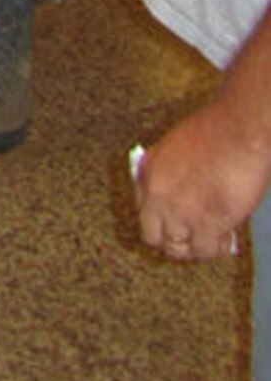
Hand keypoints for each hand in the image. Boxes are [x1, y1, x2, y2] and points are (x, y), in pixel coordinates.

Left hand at [134, 109, 262, 261]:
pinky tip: (225, 238)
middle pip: (154, 237)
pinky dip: (217, 248)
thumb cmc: (215, 131)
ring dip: (195, 247)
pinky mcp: (208, 223)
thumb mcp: (175, 147)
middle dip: (171, 241)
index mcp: (148, 171)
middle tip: (189, 238)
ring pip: (180, 249)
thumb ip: (170, 172)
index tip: (171, 225)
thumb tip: (177, 193)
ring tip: (209, 239)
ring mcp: (182, 211)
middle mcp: (159, 194)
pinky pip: (206, 250)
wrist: (239, 130)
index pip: (141, 211)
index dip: (159, 222)